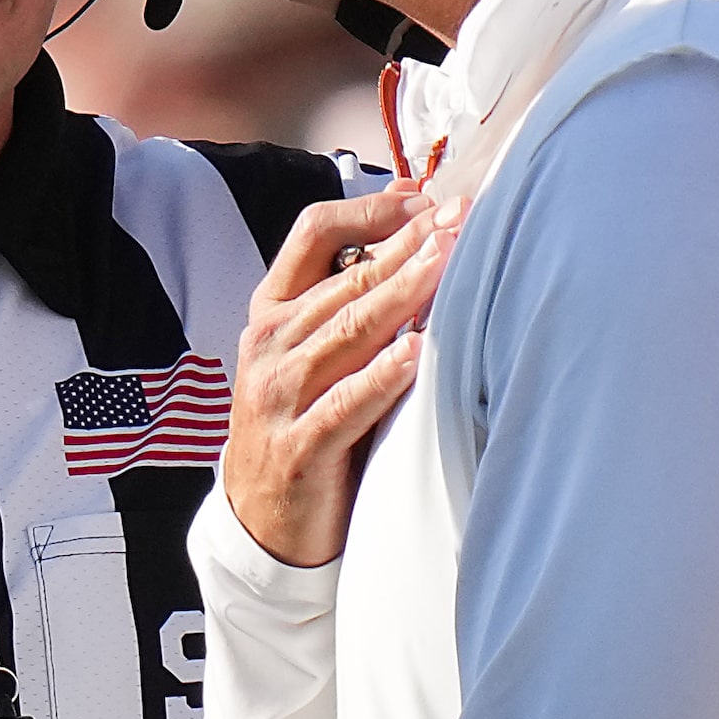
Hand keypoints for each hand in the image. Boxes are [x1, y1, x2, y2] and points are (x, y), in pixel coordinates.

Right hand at [227, 186, 460, 566]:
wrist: (260, 520)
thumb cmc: (302, 423)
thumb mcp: (311, 354)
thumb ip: (350, 302)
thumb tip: (418, 238)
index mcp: (272, 312)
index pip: (313, 234)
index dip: (370, 210)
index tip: (424, 198)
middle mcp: (269, 345)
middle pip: (344, 278)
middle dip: (406, 245)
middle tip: (458, 217)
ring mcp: (279, 396)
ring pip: (347, 332)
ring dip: (401, 294)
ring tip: (446, 263)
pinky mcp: (299, 448)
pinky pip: (344, 404)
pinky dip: (381, 377)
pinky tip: (415, 353)